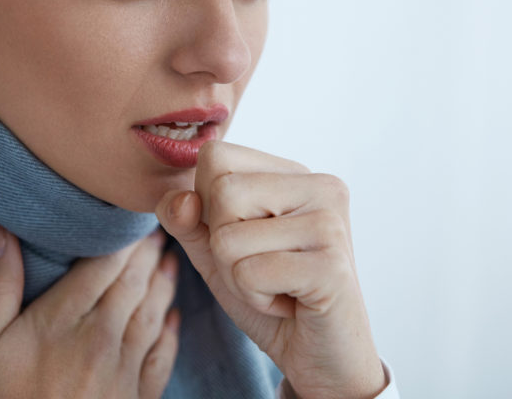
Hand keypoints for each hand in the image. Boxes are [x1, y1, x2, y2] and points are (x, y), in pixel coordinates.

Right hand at [0, 222, 179, 398]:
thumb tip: (1, 231)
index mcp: (66, 319)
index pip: (105, 263)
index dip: (123, 238)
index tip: (131, 218)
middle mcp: (103, 338)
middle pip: (135, 282)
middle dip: (148, 253)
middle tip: (156, 229)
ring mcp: (124, 369)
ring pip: (154, 313)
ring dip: (164, 284)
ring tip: (170, 261)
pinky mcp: (137, 397)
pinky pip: (162, 356)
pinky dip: (171, 333)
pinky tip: (174, 317)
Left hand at [156, 141, 386, 398]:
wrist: (321, 355)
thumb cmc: (272, 295)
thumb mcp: (216, 252)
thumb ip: (187, 219)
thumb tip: (180, 201)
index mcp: (294, 173)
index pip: (215, 157)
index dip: (208, 206)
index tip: (247, 239)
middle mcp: (321, 187)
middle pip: (220, 192)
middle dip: (222, 245)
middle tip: (263, 268)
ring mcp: (330, 224)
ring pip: (228, 237)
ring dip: (238, 278)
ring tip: (277, 286)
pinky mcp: (331, 266)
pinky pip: (250, 274)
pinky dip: (257, 299)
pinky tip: (290, 304)